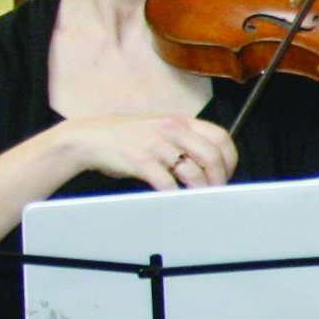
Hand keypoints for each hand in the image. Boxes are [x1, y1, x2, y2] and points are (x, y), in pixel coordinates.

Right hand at [67, 113, 240, 192]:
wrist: (89, 138)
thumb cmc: (127, 136)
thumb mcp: (160, 129)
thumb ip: (185, 139)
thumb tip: (212, 162)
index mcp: (180, 120)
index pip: (220, 137)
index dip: (230, 158)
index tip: (227, 173)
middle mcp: (171, 128)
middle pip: (212, 156)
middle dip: (219, 178)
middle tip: (216, 191)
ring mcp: (155, 143)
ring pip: (192, 171)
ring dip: (200, 189)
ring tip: (198, 198)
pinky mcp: (139, 159)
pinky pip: (166, 182)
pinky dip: (175, 194)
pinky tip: (175, 198)